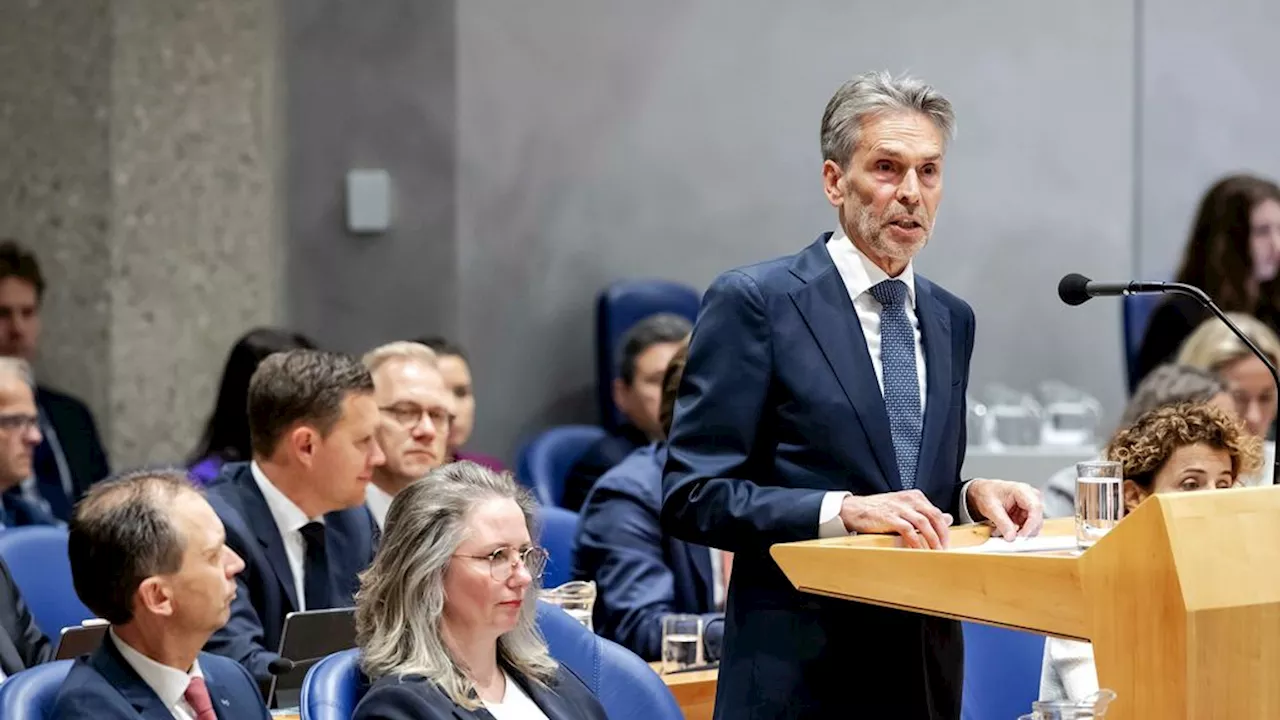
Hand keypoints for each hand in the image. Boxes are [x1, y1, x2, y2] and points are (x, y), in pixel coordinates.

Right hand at [838, 490, 952, 549]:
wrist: (853, 509)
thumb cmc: (878, 510)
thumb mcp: (904, 508)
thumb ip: (925, 513)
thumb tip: (948, 518)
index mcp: (914, 496)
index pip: (937, 513)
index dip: (944, 529)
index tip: (946, 543)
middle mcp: (909, 500)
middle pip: (934, 517)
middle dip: (942, 535)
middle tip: (945, 549)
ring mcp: (899, 508)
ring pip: (924, 523)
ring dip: (932, 540)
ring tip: (936, 553)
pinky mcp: (889, 517)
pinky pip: (908, 530)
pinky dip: (916, 542)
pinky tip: (919, 551)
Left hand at [965, 478, 1043, 540]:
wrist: (983, 492)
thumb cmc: (987, 493)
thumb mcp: (991, 508)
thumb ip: (1002, 523)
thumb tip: (1011, 537)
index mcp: (1022, 490)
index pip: (1035, 508)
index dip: (1031, 524)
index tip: (1022, 536)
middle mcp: (1031, 497)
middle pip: (1037, 519)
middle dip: (1023, 531)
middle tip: (1008, 538)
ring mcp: (1031, 506)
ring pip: (1033, 526)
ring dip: (1018, 533)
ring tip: (1000, 530)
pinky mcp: (1028, 515)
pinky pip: (1027, 528)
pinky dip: (1016, 532)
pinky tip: (1004, 529)